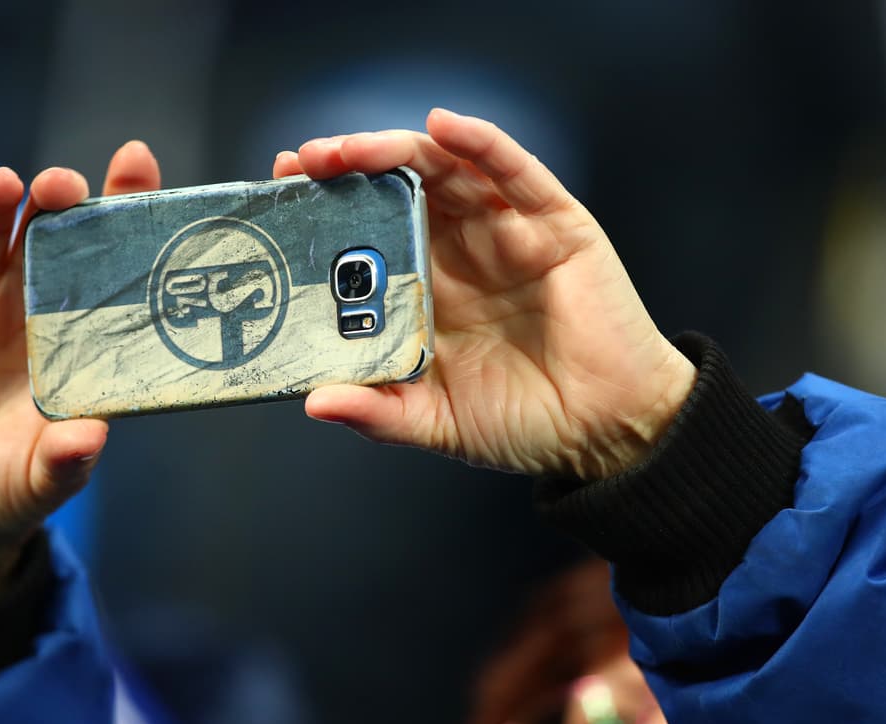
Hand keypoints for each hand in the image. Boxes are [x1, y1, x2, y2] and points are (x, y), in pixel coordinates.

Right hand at [0, 142, 161, 603]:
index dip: (122, 206)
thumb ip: (66, 460)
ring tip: (2, 186)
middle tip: (63, 187)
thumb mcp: (40, 480)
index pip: (105, 258)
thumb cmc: (7, 490)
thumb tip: (90, 439)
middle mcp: (25, 302)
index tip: (135, 160)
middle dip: (56, 202)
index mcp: (74, 331)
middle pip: (44, 231)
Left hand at [274, 109, 696, 480]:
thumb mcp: (435, 421)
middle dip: (348, 168)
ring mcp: (507, 233)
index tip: (280, 196)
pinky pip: (515, 173)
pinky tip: (445, 127)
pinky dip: (480, 144)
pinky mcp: (555, 226)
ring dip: (396, 150)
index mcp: (429, 288)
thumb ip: (379, 411)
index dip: (328, 208)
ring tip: (351, 149)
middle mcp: (462, 251)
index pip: (369, 230)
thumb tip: (314, 402)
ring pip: (446, 170)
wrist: (605, 433)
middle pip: (398, 188)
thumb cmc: (524, 423)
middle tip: (302, 164)